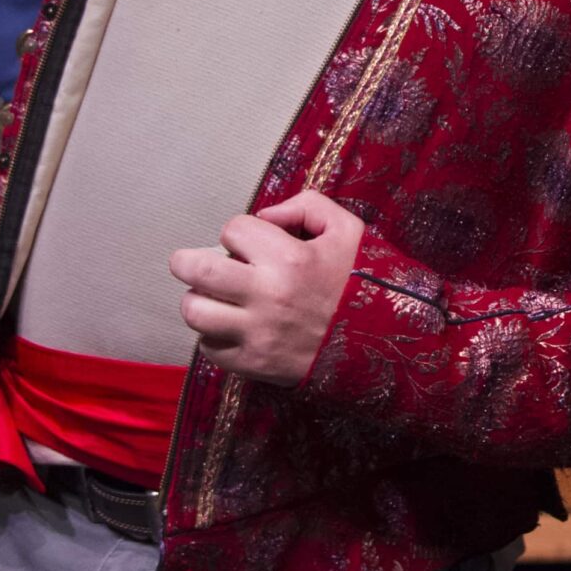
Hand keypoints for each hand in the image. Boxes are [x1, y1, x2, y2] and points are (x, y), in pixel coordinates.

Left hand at [169, 190, 363, 385]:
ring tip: (214, 298)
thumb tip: (264, 216)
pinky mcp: (254, 364)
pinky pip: (208, 348)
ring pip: (195, 312)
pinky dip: (212, 336)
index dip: (239, 232)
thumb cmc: (362, 283)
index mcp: (290, 259)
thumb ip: (306, 205)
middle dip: (186, 261)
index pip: (233, 230)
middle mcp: (268, 296)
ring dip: (198, 300)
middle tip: (189, 263)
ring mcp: (258, 333)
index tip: (251, 243)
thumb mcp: (347, 229)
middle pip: (197, 271)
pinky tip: (230, 327)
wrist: (384, 343)